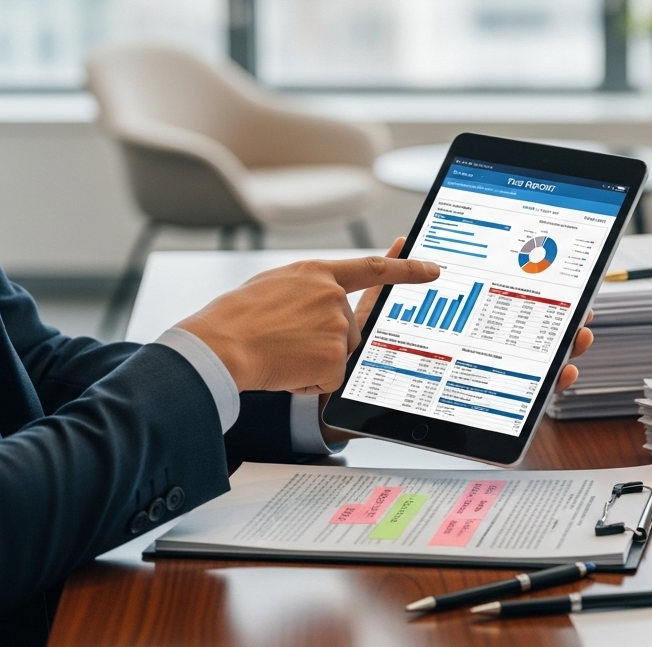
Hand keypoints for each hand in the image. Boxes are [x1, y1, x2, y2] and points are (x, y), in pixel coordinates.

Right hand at [178, 255, 440, 391]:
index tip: (432, 269)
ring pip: (340, 355)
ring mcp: (335, 325)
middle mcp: (331, 295)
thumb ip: (306, 289)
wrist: (220, 345)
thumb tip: (324, 302)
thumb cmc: (235, 319)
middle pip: (349, 328)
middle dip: (325, 343)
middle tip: (286, 342)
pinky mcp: (335, 356)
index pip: (372, 269)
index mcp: (315, 273)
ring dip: (313, 362)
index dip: (405, 269)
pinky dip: (308, 382)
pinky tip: (285, 369)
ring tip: (281, 353)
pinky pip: (329, 379)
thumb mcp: (272, 285)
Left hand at [353, 238, 593, 393]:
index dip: (533, 294)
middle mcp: (470, 350)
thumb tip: (408, 239)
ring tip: (577, 341)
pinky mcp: (473, 405)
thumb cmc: (367, 356)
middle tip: (582, 314)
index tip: (563, 283)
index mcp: (452, 324)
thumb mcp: (378, 311)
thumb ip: (391, 277)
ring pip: (529, 367)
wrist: (350, 395)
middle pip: (525, 335)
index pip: (500, 306)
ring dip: (561, 354)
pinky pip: (516, 399)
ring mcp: (475, 377)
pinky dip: (543, 391)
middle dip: (560, 324)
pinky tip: (558, 376)